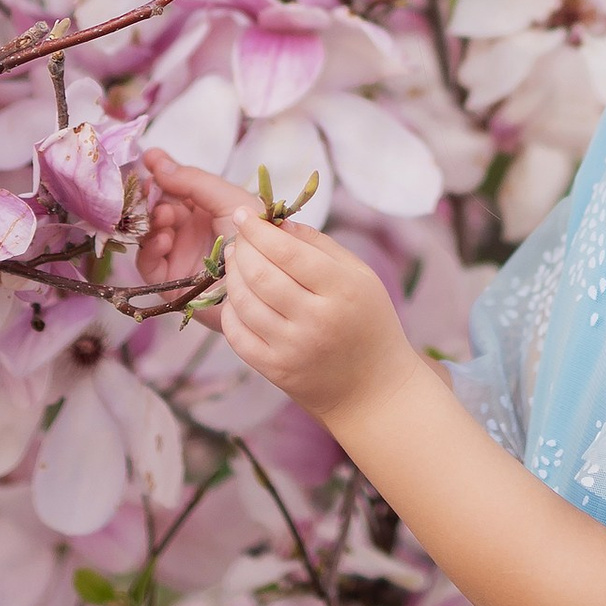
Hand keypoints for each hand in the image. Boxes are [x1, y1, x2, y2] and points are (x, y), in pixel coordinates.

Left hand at [141, 150, 418, 429]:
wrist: (375, 390)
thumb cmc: (370, 324)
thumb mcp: (361, 277)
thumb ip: (321, 245)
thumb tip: (279, 223)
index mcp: (342, 290)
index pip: (288, 252)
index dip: (260, 230)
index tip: (244, 214)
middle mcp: (316, 320)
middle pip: (261, 274)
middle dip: (242, 249)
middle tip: (239, 238)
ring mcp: (293, 348)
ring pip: (244, 303)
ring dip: (232, 276)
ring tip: (236, 262)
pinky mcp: (276, 371)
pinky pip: (238, 336)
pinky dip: (230, 311)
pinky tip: (236, 298)